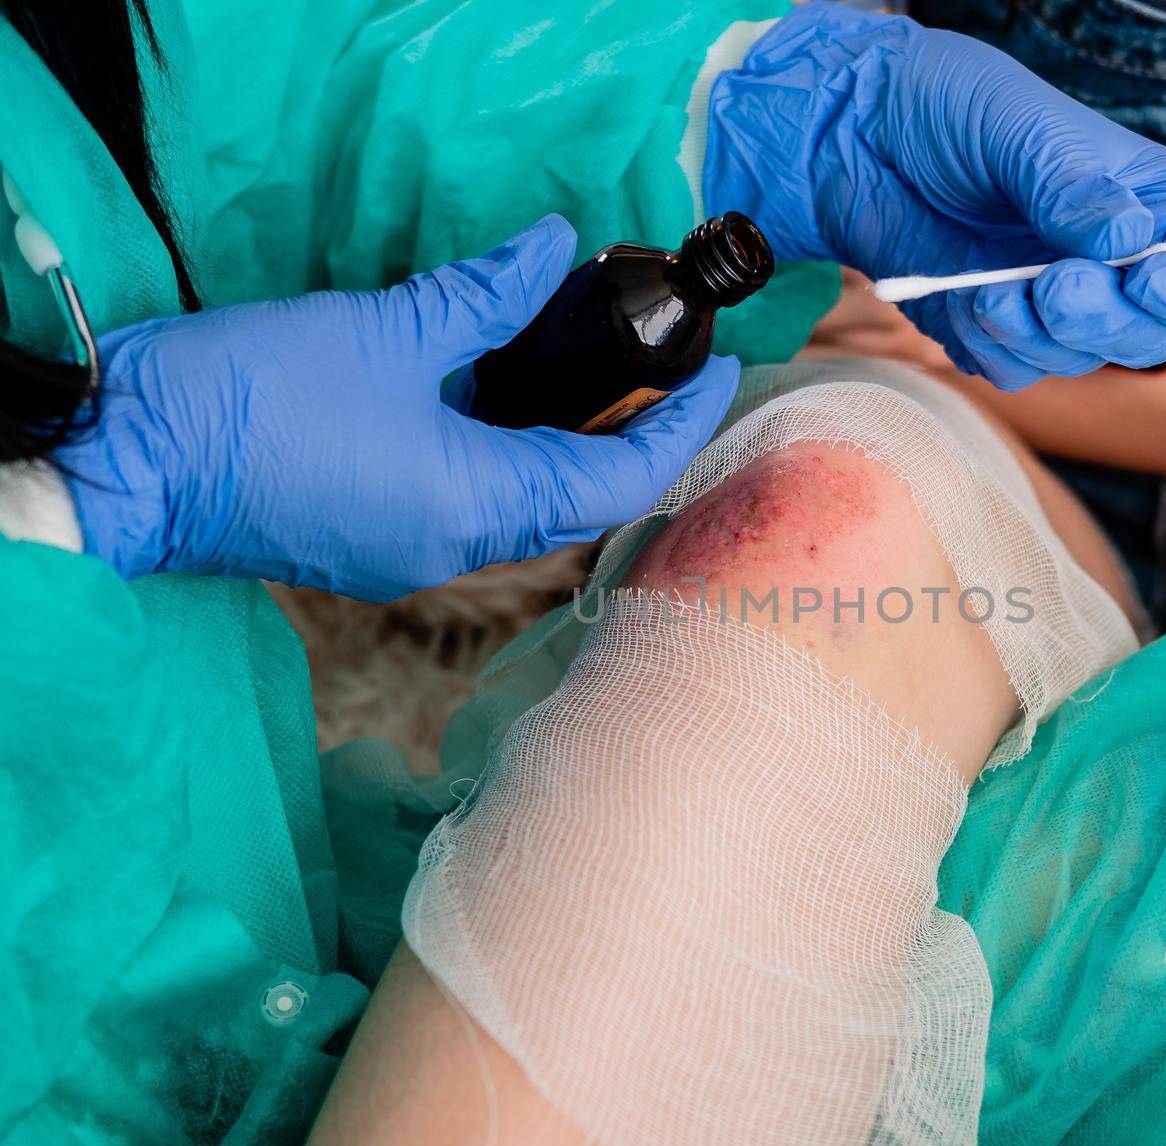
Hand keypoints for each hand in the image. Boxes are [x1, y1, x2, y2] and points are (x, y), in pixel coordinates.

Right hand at [56, 217, 738, 599]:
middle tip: (662, 366)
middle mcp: (455, 548)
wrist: (125, 465)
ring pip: (524, 504)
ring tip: (594, 371)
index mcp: (476, 507)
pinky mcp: (372, 540)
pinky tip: (502, 397)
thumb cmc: (248, 402)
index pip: (619, 479)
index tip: (717, 369)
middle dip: (632, 433)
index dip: (679, 424)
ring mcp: (411, 553)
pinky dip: (505, 455)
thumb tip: (550, 249)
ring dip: (566, 444)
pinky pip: (470, 504)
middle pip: (580, 498)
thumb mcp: (382, 332)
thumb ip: (483, 294)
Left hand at [704, 3, 1165, 388]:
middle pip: (1154, 336)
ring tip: (986, 290)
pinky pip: (1015, 372)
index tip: (1149, 282)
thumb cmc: (945, 107)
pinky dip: (988, 347)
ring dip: (1034, 336)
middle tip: (1052, 286)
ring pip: (1079, 361)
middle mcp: (1117, 260)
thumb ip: (1069, 184)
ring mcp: (1058, 301)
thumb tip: (1126, 236)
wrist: (854, 136)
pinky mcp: (1001, 330)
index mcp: (1153, 200)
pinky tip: (960, 301)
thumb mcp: (1015, 124)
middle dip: (1102, 321)